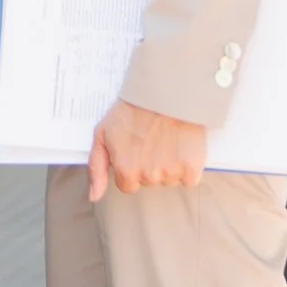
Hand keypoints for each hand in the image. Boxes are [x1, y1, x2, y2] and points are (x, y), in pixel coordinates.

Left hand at [88, 100, 206, 200]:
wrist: (164, 91)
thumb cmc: (132, 109)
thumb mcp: (103, 133)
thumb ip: (96, 168)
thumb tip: (94, 196)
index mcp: (126, 170)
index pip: (128, 185)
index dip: (130, 166)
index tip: (135, 148)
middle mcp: (149, 176)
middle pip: (149, 182)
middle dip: (148, 165)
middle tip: (150, 139)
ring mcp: (171, 173)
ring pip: (169, 180)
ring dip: (168, 165)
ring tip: (165, 139)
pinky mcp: (192, 168)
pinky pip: (189, 179)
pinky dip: (187, 166)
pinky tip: (181, 146)